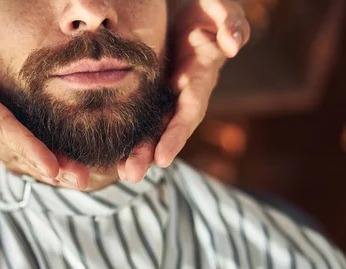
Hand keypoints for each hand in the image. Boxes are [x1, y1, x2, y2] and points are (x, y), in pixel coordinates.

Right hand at [0, 13, 89, 187]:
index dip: (24, 146)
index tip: (50, 166)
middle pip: (16, 150)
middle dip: (48, 167)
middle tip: (82, 180)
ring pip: (19, 156)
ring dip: (51, 171)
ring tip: (82, 180)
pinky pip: (17, 152)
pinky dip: (41, 164)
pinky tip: (66, 173)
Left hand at [117, 0, 250, 182]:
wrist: (182, 10)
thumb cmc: (205, 11)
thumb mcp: (219, 10)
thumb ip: (230, 23)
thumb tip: (233, 45)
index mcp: (200, 77)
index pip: (189, 110)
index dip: (176, 135)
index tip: (162, 159)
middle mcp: (182, 93)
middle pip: (167, 129)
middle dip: (150, 153)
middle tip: (131, 176)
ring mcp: (164, 95)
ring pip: (151, 128)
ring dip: (138, 152)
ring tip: (121, 173)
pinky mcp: (147, 93)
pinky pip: (137, 116)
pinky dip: (126, 134)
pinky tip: (111, 152)